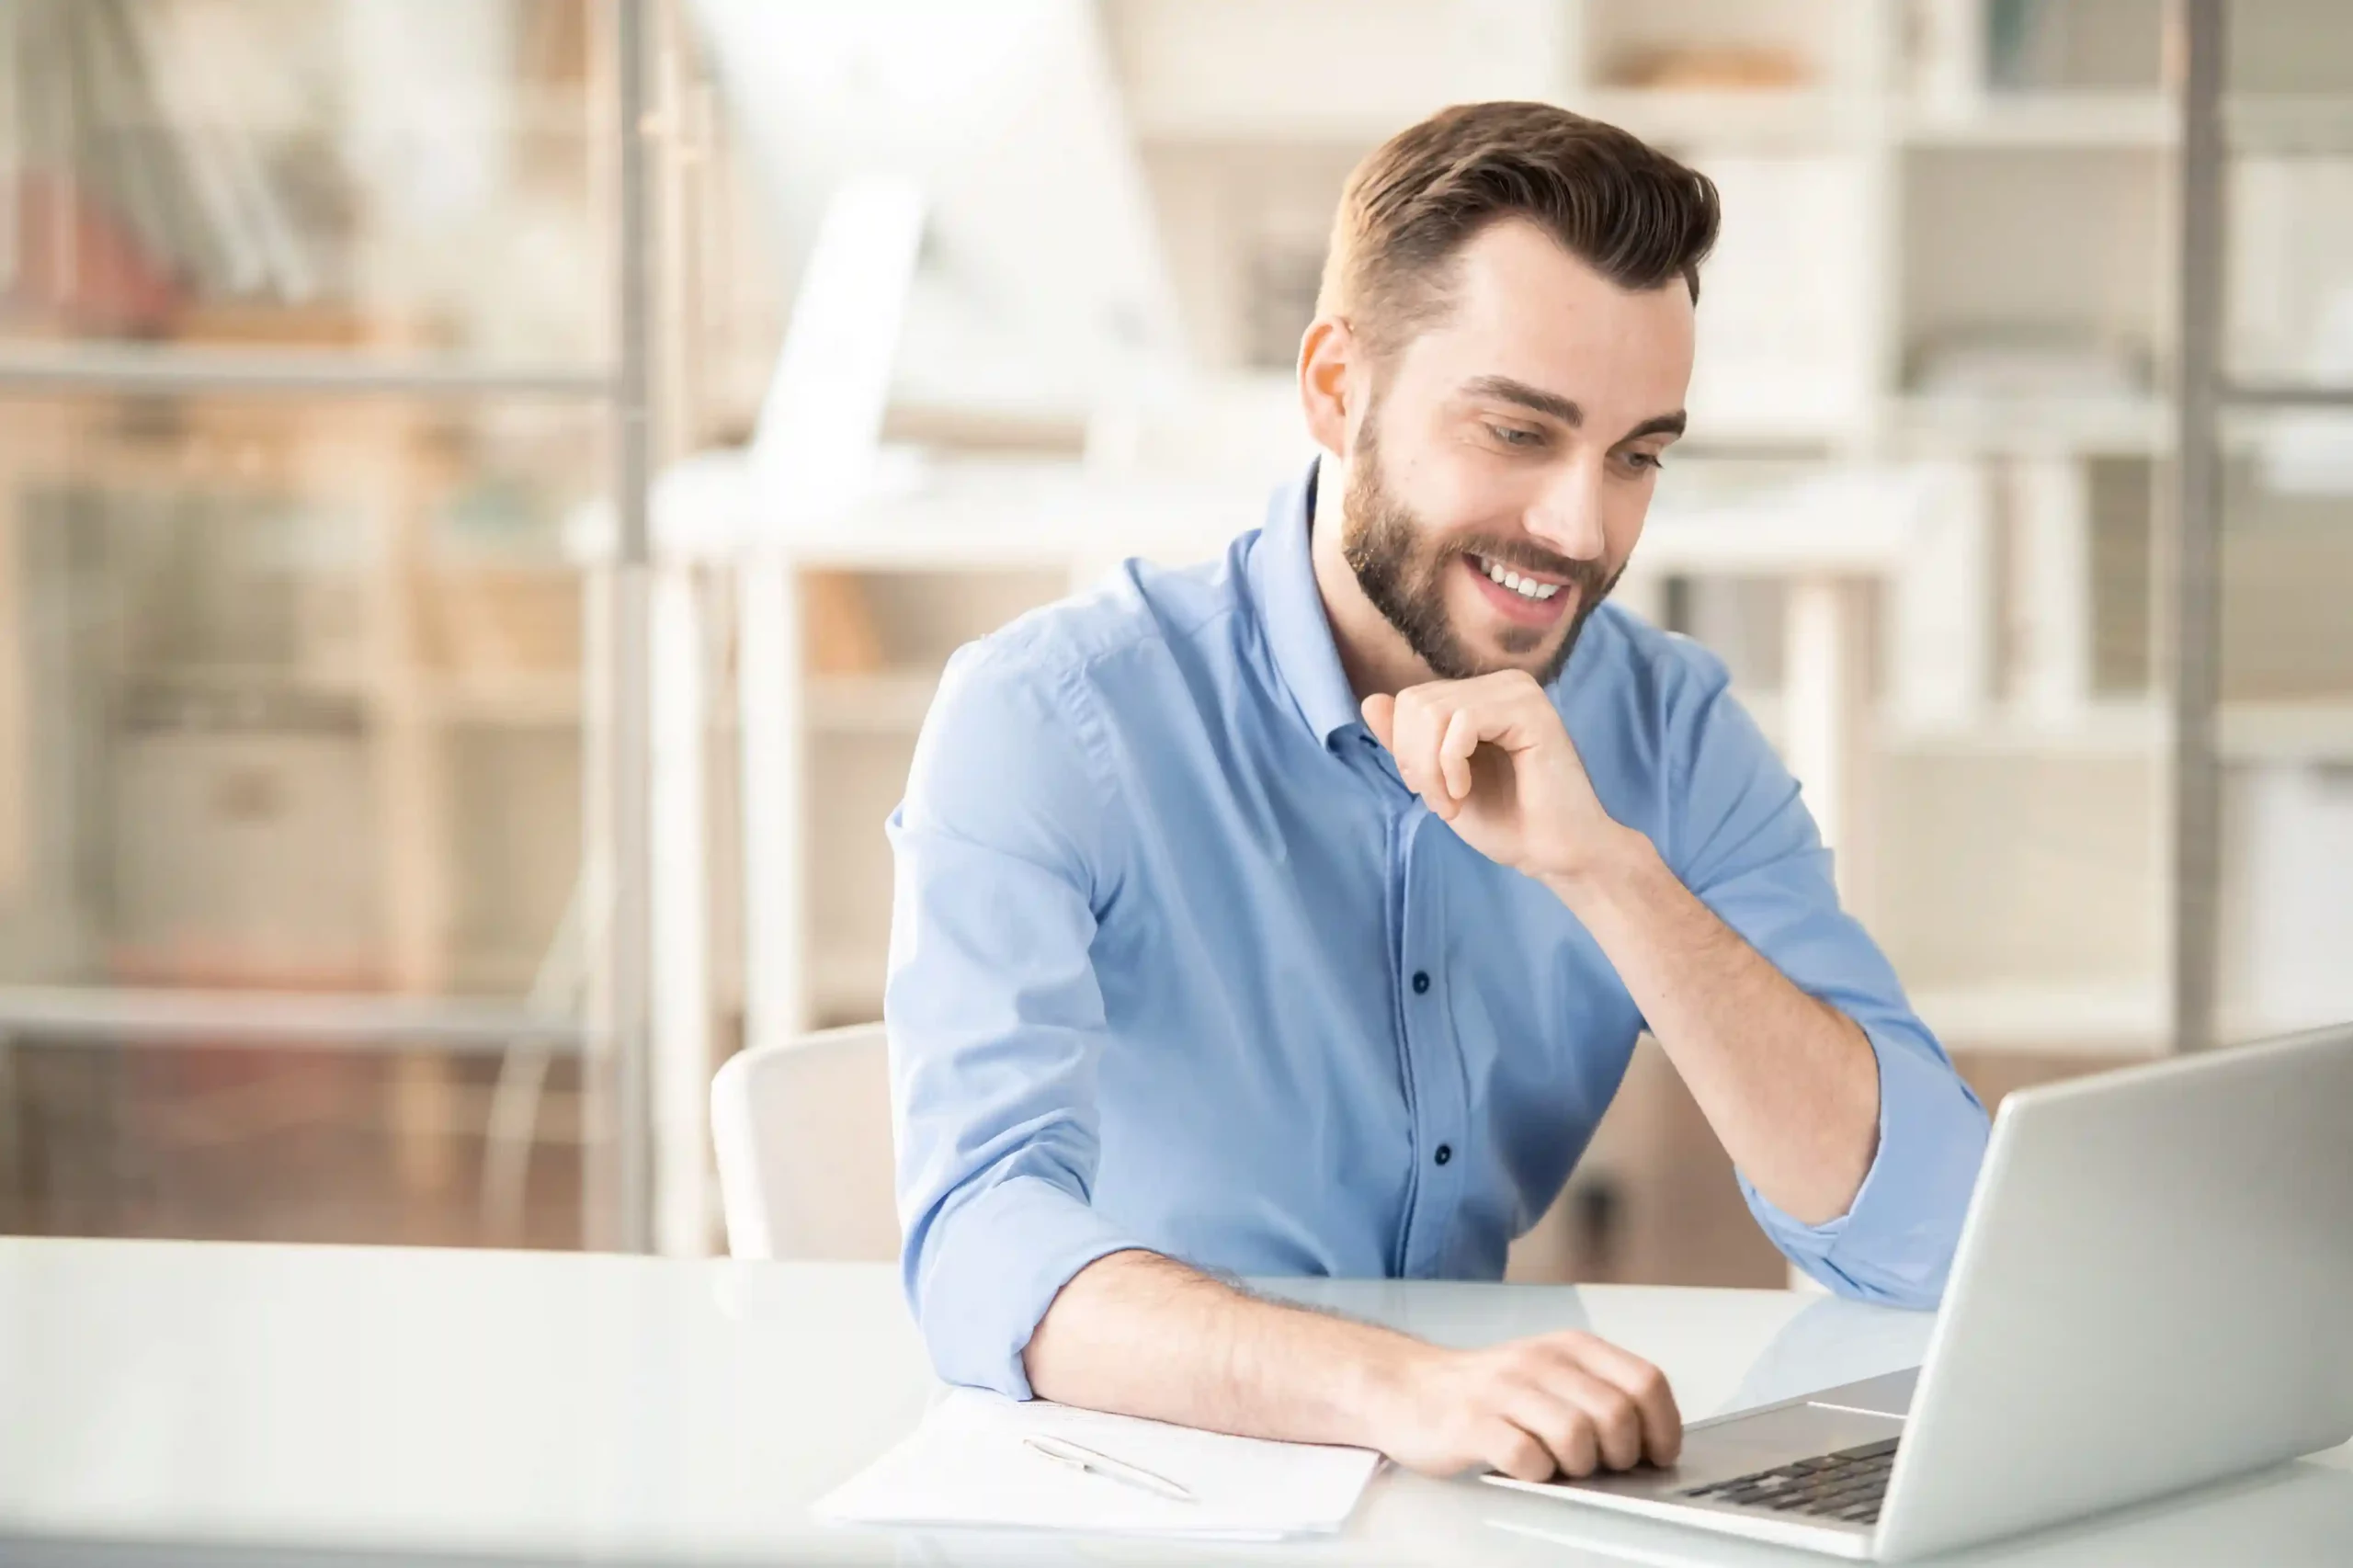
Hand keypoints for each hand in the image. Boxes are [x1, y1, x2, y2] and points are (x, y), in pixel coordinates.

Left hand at [1362, 671, 1636, 887]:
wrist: (1556, 854)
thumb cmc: (1506, 821)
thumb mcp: (1438, 781)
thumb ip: (1408, 743)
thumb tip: (1370, 700)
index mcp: (1481, 696)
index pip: (1410, 701)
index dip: (1405, 751)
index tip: (1431, 793)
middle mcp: (1501, 685)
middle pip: (1415, 703)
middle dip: (1415, 762)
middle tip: (1442, 803)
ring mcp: (1519, 693)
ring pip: (1433, 711)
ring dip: (1431, 770)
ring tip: (1453, 802)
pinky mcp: (1532, 711)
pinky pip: (1462, 722)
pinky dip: (1450, 765)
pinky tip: (1465, 791)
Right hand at [1362, 1330, 1682, 1481]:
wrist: (1408, 1389)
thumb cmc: (1488, 1392)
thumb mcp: (1552, 1376)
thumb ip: (1599, 1396)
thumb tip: (1653, 1443)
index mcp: (1570, 1348)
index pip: (1645, 1381)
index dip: (1663, 1427)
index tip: (1656, 1454)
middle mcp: (1540, 1361)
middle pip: (1616, 1414)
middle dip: (1619, 1454)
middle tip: (1600, 1466)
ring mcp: (1504, 1390)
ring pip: (1576, 1435)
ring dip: (1578, 1466)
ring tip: (1559, 1466)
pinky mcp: (1471, 1423)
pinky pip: (1525, 1457)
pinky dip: (1536, 1474)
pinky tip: (1526, 1468)